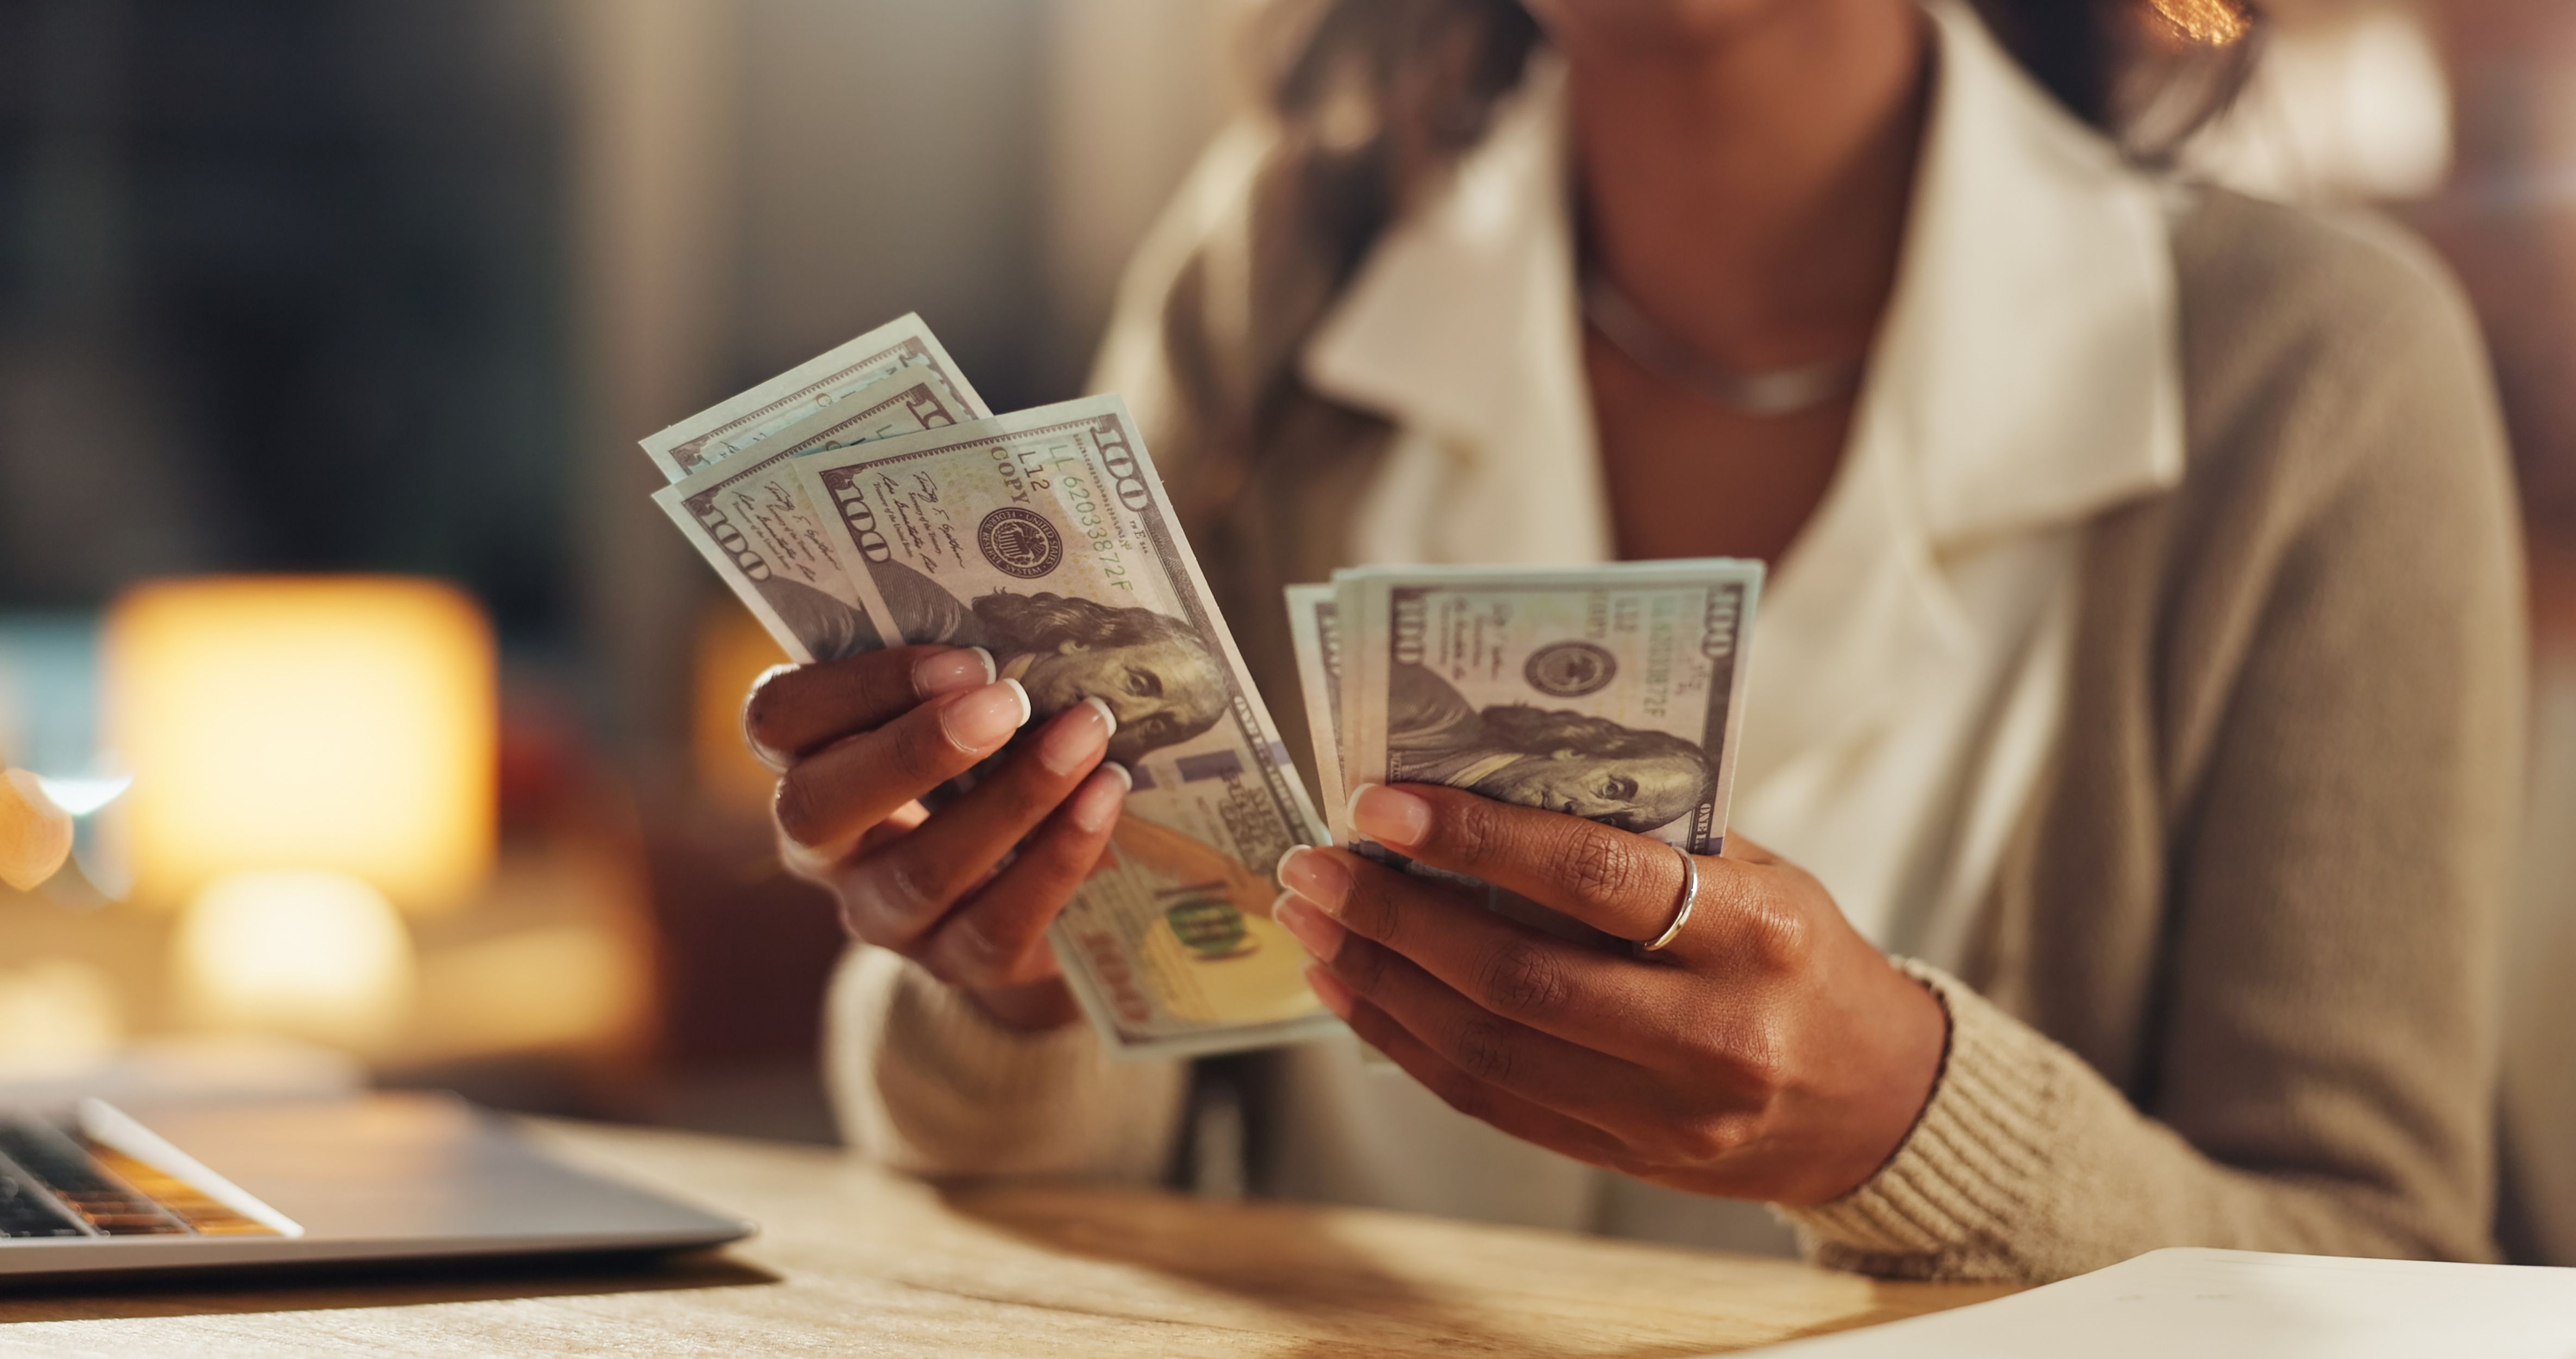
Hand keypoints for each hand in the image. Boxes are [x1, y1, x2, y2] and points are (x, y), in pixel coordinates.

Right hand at [745, 645, 1130, 1031]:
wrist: (1014, 887)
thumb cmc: (978, 760)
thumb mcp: (953, 712)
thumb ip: (960, 677)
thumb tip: (1035, 631)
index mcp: (802, 760)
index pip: (780, 718)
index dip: (859, 684)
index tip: (962, 658)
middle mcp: (821, 849)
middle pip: (818, 808)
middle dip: (915, 751)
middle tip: (1009, 700)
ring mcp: (881, 916)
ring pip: (921, 871)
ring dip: (1013, 797)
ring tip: (1086, 736)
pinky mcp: (953, 963)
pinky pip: (995, 925)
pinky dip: (1057, 858)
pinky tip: (1105, 800)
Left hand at [1272, 783, 1945, 1206]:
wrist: (1875, 1100)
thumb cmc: (1798, 956)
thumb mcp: (1759, 873)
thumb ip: (1644, 837)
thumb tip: (1485, 782)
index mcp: (1756, 934)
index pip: (1596, 880)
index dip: (1477, 840)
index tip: (1380, 803)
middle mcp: (1714, 1032)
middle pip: (1520, 976)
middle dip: (1395, 916)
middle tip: (1314, 864)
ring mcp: (1669, 1112)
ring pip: (1489, 1050)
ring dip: (1381, 982)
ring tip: (1314, 923)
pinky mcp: (1629, 1160)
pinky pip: (1492, 1101)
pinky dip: (1409, 1043)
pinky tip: (1357, 991)